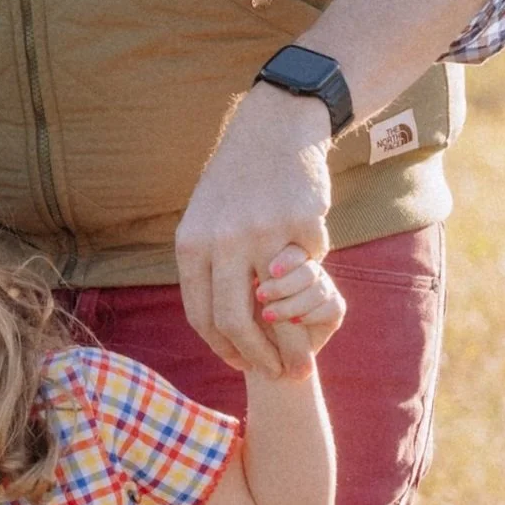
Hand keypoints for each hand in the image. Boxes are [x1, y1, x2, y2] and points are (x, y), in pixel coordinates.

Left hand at [174, 86, 331, 376]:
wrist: (274, 129)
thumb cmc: (237, 182)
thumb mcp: (204, 220)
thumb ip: (207, 267)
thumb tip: (218, 326)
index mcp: (191, 244)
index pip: (201, 315)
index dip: (222, 349)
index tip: (241, 363)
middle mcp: (223, 241)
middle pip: (238, 321)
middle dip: (259, 357)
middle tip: (279, 374)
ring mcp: (264, 232)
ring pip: (282, 305)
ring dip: (294, 339)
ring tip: (303, 353)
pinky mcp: (303, 224)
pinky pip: (313, 265)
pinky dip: (313, 270)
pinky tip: (308, 256)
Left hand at [254, 245, 345, 380]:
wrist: (263, 352)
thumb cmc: (245, 319)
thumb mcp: (242, 298)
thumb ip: (251, 280)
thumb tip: (256, 271)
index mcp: (285, 258)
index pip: (292, 249)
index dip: (285, 259)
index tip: (270, 271)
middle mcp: (307, 268)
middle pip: (307, 267)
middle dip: (284, 284)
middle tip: (260, 295)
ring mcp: (323, 286)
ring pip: (319, 287)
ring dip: (293, 304)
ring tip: (268, 315)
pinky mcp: (335, 307)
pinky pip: (332, 306)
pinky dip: (312, 315)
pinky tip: (294, 322)